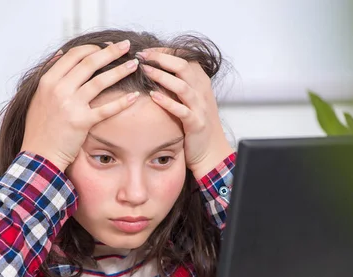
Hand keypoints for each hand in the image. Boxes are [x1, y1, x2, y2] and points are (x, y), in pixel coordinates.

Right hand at [20, 40, 139, 170]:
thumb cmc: (40, 128)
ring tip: (134, 65)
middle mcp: (59, 89)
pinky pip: (106, 109)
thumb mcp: (38, 96)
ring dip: (121, 70)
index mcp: (48, 80)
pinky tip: (135, 96)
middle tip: (126, 46)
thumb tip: (61, 54)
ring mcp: (70, 105)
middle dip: (111, 52)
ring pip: (101, 81)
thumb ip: (50, 74)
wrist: (39, 154)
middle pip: (90, 62)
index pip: (74, 55)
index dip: (93, 47)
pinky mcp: (82, 122)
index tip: (106, 46)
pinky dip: (123, 102)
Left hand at [138, 49, 233, 178]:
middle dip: (160, 59)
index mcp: (200, 80)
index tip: (145, 50)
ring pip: (182, 86)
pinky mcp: (196, 123)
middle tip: (141, 57)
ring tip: (144, 71)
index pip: (184, 57)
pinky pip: (181, 110)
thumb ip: (179, 81)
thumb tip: (156, 67)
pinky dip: (167, 102)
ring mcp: (200, 107)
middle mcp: (202, 90)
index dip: (164, 51)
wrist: (211, 149)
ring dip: (161, 77)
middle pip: (182, 66)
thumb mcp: (191, 97)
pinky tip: (153, 96)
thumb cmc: (196, 122)